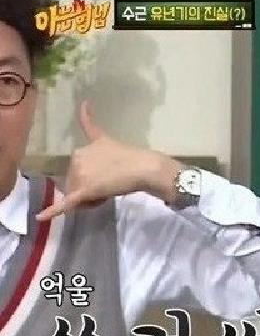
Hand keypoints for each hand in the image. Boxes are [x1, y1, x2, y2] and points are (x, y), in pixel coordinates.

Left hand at [36, 101, 182, 220]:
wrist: (143, 168)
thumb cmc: (132, 158)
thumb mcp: (109, 143)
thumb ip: (94, 137)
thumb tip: (82, 118)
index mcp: (81, 149)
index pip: (78, 168)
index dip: (89, 175)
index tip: (100, 176)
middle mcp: (76, 160)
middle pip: (76, 182)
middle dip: (90, 188)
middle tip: (112, 187)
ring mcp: (79, 176)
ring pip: (77, 194)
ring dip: (91, 198)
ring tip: (110, 192)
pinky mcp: (82, 192)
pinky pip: (66, 204)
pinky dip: (52, 211)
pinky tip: (40, 217)